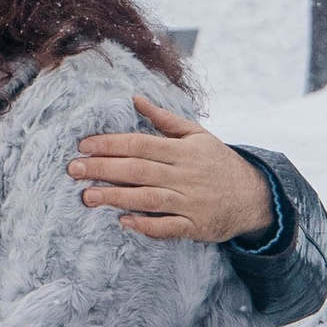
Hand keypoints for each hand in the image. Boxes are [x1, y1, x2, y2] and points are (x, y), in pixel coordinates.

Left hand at [69, 100, 273, 245]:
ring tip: (87, 197)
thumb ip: (165, 119)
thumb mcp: (198, 135)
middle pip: (139, 170)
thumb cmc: (218, 162)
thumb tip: (135, 98)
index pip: (140, 144)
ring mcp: (190, 202)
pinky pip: (168, 227)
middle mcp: (185, 174)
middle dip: (104, 169)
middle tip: (73, 169)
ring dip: (116, 198)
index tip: (83, 146)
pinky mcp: (195, 226)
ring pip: (149, 198)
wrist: (254, 196)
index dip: (110, 144)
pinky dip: (146, 225)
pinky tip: (123, 222)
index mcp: (183, 150)